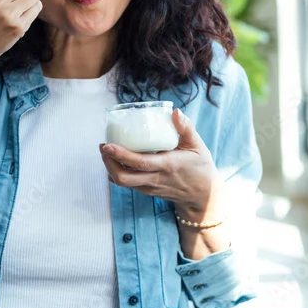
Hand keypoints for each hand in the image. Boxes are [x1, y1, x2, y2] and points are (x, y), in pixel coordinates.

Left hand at [99, 108, 223, 220]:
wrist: (203, 195)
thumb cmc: (200, 167)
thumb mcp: (197, 146)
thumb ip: (186, 128)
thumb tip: (175, 112)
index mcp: (168, 166)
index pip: (139, 163)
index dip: (121, 155)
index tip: (108, 145)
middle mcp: (156, 179)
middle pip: (123, 177)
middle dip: (108, 162)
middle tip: (104, 146)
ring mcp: (150, 187)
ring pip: (122, 182)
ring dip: (110, 167)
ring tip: (107, 150)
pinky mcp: (147, 191)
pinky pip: (127, 183)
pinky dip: (117, 172)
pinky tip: (116, 159)